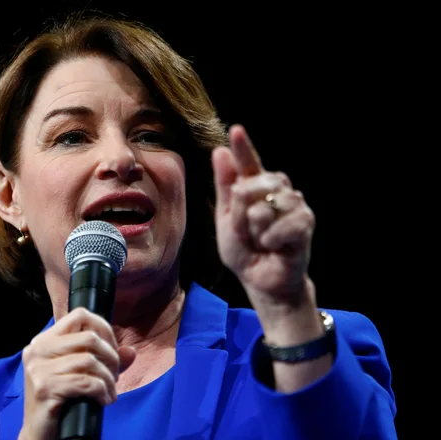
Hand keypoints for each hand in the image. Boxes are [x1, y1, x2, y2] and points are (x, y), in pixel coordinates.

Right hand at [19, 308, 135, 439]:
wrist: (39, 434)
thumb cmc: (61, 402)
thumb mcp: (81, 374)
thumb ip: (105, 360)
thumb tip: (131, 351)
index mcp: (44, 340)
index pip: (79, 315)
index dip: (103, 328)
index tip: (112, 350)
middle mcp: (38, 350)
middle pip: (89, 337)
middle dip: (111, 357)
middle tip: (114, 376)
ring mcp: (39, 369)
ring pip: (90, 360)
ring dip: (108, 379)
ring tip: (110, 392)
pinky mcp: (45, 388)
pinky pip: (86, 382)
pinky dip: (102, 391)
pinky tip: (104, 400)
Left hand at [212, 124, 314, 305]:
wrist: (261, 280)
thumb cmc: (244, 251)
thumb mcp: (225, 219)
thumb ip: (225, 186)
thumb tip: (220, 151)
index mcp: (254, 189)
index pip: (248, 164)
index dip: (244, 148)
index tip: (236, 130)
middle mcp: (276, 191)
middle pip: (252, 186)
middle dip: (240, 214)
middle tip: (246, 234)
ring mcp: (293, 204)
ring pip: (264, 207)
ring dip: (255, 230)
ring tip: (261, 242)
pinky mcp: (305, 222)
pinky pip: (282, 224)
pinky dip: (271, 239)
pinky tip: (273, 247)